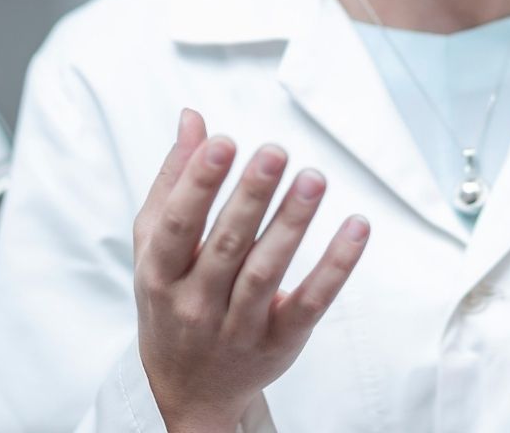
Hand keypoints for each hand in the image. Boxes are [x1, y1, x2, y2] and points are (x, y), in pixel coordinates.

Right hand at [134, 109, 368, 431]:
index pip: (178, 226)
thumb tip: (192, 120)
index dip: (198, 184)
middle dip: (251, 196)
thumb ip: (173, 181)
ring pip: (267, 272)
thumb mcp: (153, 245)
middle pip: (227, 245)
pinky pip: (310, 302)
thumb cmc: (169, 301)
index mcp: (160, 273)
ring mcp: (239, 325)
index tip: (224, 142)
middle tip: (276, 152)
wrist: (185, 388)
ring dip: (292, 224)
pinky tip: (355, 228)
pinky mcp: (280, 340)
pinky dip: (335, 267)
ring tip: (314, 179)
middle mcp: (196, 303)